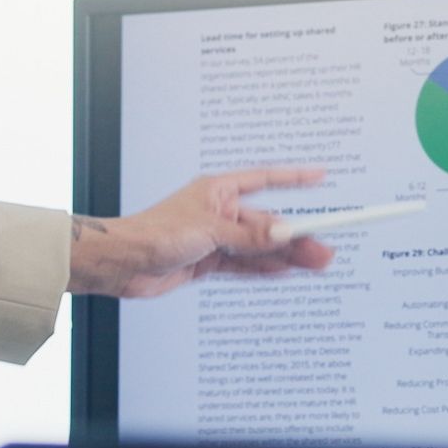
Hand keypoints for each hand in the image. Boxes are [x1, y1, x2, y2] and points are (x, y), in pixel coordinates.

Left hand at [67, 167, 332, 297]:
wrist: (123, 263)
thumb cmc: (154, 234)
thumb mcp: (208, 231)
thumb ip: (247, 236)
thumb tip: (282, 234)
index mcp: (218, 190)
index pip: (265, 180)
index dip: (294, 179)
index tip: (321, 176)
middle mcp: (219, 212)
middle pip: (266, 224)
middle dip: (296, 237)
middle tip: (325, 249)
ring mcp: (215, 238)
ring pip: (258, 248)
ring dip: (286, 256)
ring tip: (316, 263)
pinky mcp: (208, 262)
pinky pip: (244, 265)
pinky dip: (264, 269)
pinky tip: (287, 271)